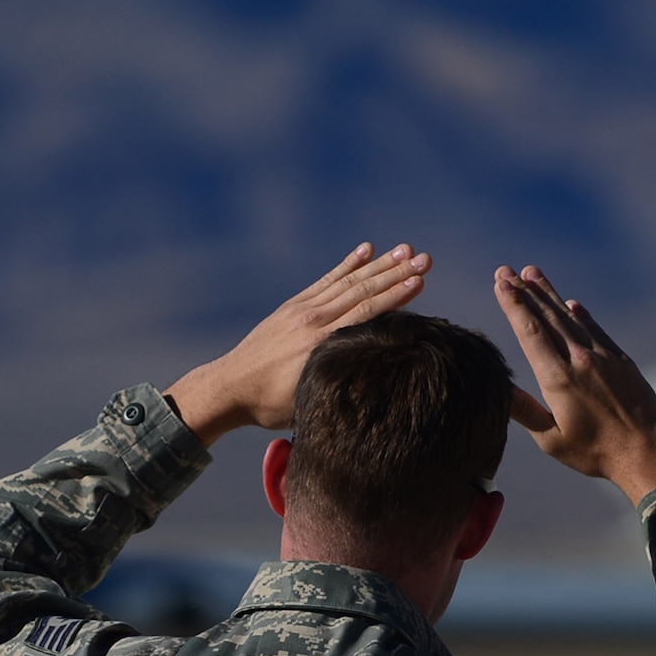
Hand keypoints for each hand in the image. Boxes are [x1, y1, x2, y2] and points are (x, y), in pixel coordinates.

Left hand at [167, 242, 431, 446]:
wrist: (229, 387)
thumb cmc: (268, 405)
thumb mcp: (304, 402)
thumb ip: (335, 385)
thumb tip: (374, 377)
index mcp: (318, 345)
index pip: (365, 313)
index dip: (394, 295)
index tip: (420, 280)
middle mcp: (312, 320)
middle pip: (361, 291)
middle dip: (396, 273)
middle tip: (426, 257)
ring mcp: (302, 310)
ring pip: (347, 282)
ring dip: (379, 264)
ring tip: (406, 249)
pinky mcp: (294, 306)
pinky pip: (326, 281)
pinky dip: (347, 265)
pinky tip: (366, 250)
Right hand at [495, 264, 655, 503]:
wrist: (645, 451)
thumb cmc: (594, 451)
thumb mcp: (552, 439)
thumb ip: (526, 412)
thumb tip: (501, 388)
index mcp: (558, 379)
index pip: (531, 333)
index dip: (514, 306)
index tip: (501, 284)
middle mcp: (580, 360)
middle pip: (547, 318)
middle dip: (524, 292)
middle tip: (507, 270)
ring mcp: (603, 357)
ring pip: (570, 318)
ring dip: (549, 295)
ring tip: (532, 274)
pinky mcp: (620, 360)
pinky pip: (595, 329)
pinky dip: (580, 314)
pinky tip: (570, 303)